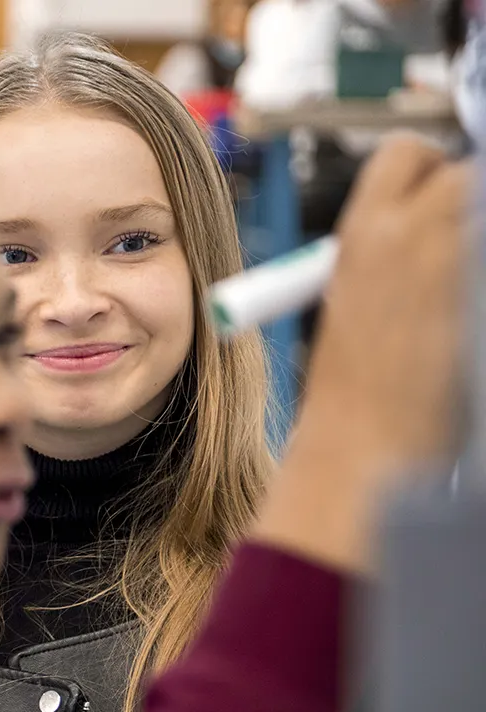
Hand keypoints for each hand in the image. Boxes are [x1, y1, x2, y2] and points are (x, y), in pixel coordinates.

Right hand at [256, 134, 470, 572]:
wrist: (365, 449)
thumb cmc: (353, 392)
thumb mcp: (349, 301)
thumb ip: (391, 252)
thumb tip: (437, 224)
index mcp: (360, 234)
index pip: (408, 153)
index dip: (431, 169)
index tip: (443, 196)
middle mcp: (408, 233)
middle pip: (466, 171)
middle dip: (472, 195)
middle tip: (468, 237)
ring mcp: (455, 262)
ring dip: (483, 231)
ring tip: (473, 276)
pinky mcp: (482, 296)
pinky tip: (477, 307)